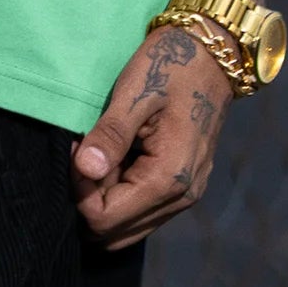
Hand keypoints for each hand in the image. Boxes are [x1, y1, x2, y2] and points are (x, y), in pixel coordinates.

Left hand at [70, 21, 232, 249]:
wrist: (213, 54)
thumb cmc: (171, 65)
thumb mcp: (135, 91)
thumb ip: (110, 134)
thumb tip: (83, 170)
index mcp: (169, 177)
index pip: (105, 219)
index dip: (79, 191)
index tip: (74, 150)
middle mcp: (182, 197)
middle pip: (115, 233)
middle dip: (89, 199)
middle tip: (83, 152)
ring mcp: (186, 195)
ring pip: (129, 226)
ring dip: (105, 197)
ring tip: (100, 151)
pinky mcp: (184, 186)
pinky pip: (143, 210)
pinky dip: (122, 193)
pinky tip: (116, 157)